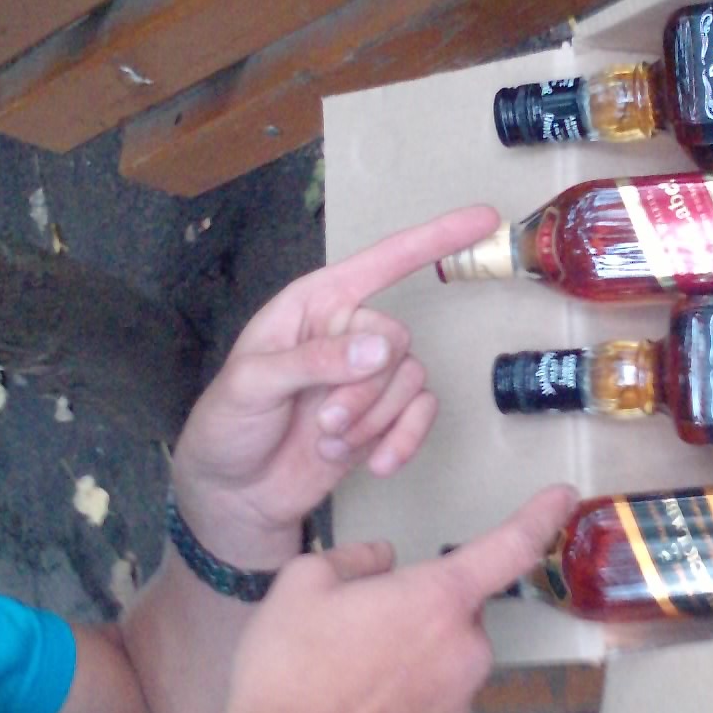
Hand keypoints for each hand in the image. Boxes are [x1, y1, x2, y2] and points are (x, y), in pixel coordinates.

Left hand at [169, 204, 500, 567]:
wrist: (235, 494)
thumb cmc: (228, 425)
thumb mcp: (252, 385)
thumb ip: (314, 361)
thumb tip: (380, 349)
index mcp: (314, 305)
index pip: (382, 262)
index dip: (433, 239)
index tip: (483, 218)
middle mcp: (348, 333)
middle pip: (396, 340)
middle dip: (367, 388)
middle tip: (326, 423)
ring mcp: (368, 378)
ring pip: (411, 380)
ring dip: (376, 419)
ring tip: (330, 444)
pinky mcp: (383, 419)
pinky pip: (421, 415)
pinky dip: (404, 440)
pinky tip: (378, 465)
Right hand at [213, 483, 578, 712]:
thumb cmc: (289, 665)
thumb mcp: (305, 582)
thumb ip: (356, 559)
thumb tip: (382, 563)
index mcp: (440, 599)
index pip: (511, 547)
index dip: (541, 517)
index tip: (565, 497)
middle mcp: (466, 650)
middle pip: (457, 612)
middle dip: (420, 609)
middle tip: (357, 626)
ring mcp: (458, 703)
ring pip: (444, 659)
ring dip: (413, 656)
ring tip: (347, 674)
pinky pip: (431, 703)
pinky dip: (403, 699)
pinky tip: (354, 710)